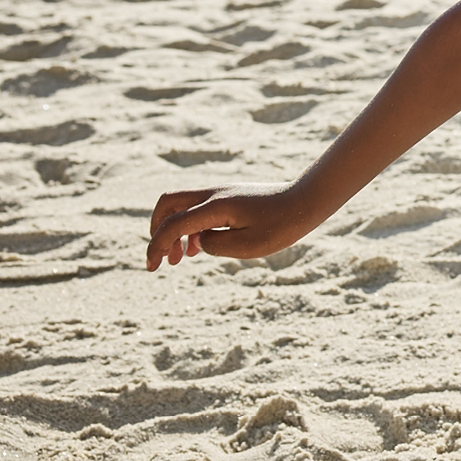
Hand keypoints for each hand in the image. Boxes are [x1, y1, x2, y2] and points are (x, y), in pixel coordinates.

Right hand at [146, 184, 317, 270]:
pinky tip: (197, 248)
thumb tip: (198, 241)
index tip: (152, 268)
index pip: (173, 225)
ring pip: (181, 205)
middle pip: (167, 204)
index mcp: (216, 206)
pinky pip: (197, 209)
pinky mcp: (229, 197)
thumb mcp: (248, 246)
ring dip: (173, 230)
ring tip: (180, 259)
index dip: (157, 247)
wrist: (307, 200)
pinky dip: (189, 227)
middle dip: (157, 230)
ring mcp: (221, 193)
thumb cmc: (283, 225)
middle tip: (162, 258)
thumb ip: (214, 245)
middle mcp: (214, 194)